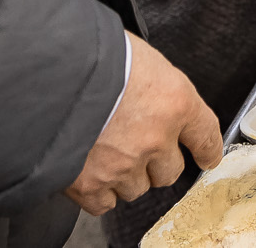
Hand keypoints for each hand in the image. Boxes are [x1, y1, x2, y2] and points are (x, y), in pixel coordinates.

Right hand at [64, 33, 221, 213]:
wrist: (48, 72)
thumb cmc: (91, 53)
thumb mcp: (139, 57)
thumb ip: (154, 88)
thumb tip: (153, 100)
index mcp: (175, 102)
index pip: (206, 136)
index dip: (208, 150)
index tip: (207, 157)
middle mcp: (155, 138)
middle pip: (170, 171)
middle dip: (155, 161)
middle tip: (135, 142)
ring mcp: (124, 164)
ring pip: (137, 188)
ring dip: (125, 175)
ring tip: (105, 150)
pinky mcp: (90, 183)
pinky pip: (104, 203)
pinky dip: (99, 191)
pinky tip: (90, 171)